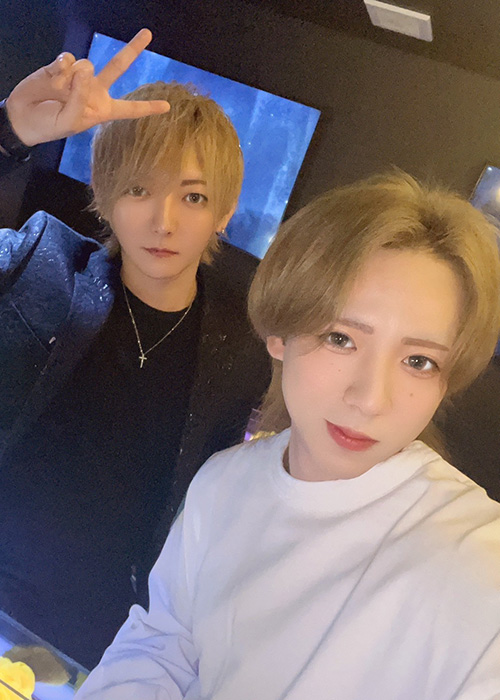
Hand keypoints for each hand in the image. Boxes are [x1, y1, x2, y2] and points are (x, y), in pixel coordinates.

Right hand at [5, 28, 169, 146]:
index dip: (148, 108)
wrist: (23, 117)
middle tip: (148, 33)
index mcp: (102, 110)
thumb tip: (85, 69)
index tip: (167, 106)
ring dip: (74, 79)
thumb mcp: (70, 122)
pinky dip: (61, 69)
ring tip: (60, 93)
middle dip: (133, 49)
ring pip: (87, 65)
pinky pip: (69, 60)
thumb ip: (81, 99)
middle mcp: (95, 90)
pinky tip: (53, 80)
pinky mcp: (62, 66)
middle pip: (117, 66)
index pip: (129, 109)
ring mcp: (79, 76)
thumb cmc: (49, 126)